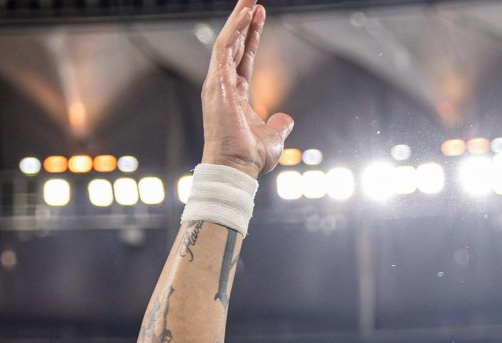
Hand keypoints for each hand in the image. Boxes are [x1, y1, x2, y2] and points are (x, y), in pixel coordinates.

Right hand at [201, 0, 293, 178]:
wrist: (236, 167)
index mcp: (234, 95)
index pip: (243, 57)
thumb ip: (279, 124)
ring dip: (238, 18)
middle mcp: (223, 86)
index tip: (259, 14)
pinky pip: (225, 47)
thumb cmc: (250, 157)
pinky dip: (235, 28)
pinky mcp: (216, 82)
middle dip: (243, 19)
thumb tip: (285, 119)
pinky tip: (247, 11)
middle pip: (234, 44)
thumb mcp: (273, 137)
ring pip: (227, 41)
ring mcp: (217, 83)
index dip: (252, 35)